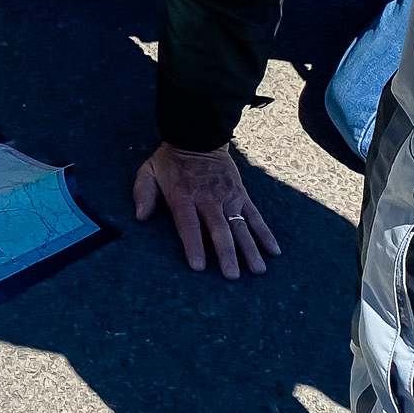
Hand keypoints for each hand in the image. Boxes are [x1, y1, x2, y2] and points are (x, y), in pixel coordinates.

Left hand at [132, 142, 280, 278]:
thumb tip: (140, 217)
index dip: (194, 245)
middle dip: (227, 254)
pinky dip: (265, 233)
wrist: (199, 137)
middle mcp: (209, 198)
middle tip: (232, 276)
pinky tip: (273, 251)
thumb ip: (143, 193)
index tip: (198, 266)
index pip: (189, 225)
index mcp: (184, 196)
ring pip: (240, 226)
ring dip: (250, 249)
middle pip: (219, 230)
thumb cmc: (171, 161)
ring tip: (257, 270)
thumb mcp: (149, 171)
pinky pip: (255, 216)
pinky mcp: (241, 195)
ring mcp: (228, 197)